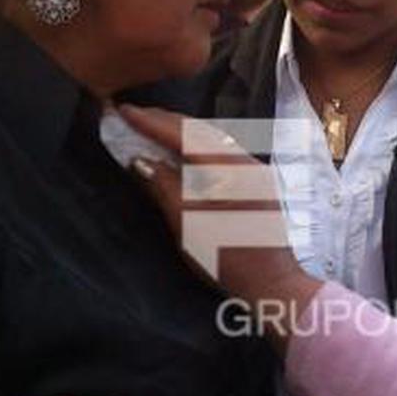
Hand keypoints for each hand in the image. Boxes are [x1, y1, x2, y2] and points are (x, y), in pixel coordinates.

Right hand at [119, 104, 320, 346]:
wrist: (272, 284)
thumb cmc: (228, 258)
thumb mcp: (188, 224)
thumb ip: (164, 187)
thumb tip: (141, 160)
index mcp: (232, 169)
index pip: (186, 136)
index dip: (152, 123)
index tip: (124, 111)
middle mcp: (248, 163)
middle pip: (202, 132)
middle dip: (166, 122)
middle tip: (134, 115)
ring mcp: (257, 173)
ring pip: (214, 140)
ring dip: (182, 132)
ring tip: (153, 127)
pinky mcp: (258, 185)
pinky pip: (223, 154)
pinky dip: (198, 147)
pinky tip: (184, 151)